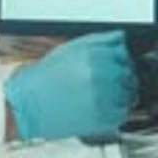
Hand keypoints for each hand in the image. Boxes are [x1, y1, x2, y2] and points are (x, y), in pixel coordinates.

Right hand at [4, 31, 135, 140]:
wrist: (27, 106)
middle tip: (107, 81)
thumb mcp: (70, 49)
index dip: (118, 57)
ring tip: (102, 95)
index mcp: (94, 55)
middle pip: (129, 71)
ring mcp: (104, 97)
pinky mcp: (103, 118)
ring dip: (121, 93)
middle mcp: (101, 75)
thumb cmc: (44, 79)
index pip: (123, 50)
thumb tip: (120, 38)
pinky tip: (102, 107)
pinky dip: (117, 111)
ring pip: (129, 92)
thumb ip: (99, 41)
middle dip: (121, 75)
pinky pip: (123, 113)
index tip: (114, 62)